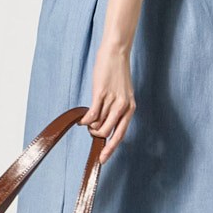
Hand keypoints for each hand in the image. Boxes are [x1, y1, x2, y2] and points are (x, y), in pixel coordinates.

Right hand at [79, 41, 135, 163]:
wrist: (116, 52)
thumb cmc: (117, 73)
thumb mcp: (122, 94)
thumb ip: (116, 110)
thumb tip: (102, 125)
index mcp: (130, 108)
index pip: (120, 135)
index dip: (111, 148)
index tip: (102, 159)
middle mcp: (123, 107)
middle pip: (107, 132)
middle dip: (96, 135)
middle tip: (91, 131)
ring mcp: (112, 100)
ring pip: (98, 124)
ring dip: (90, 126)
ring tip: (87, 122)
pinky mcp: (101, 94)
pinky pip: (91, 115)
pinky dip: (85, 120)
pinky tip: (82, 119)